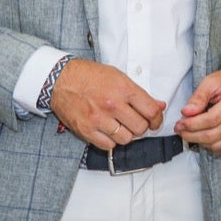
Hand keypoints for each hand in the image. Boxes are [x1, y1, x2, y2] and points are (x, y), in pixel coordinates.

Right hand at [48, 58, 165, 148]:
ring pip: (126, 139)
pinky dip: (111, 141)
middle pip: (140, 128)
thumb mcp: (118, 77)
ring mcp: (99, 119)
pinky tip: (108, 131)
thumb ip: (140, 93)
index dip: (157, 119)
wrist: (60, 80)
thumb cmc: (89, 76)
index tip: (155, 121)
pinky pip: (108, 145)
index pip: (151, 111)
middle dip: (142, 127)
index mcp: (123, 89)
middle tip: (137, 123)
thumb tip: (160, 105)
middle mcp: (112, 105)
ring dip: (126, 134)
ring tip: (121, 126)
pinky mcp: (87, 130)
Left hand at [175, 65, 220, 150]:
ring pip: (217, 144)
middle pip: (212, 135)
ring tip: (189, 132)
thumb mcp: (211, 81)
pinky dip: (210, 144)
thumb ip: (198, 97)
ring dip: (199, 141)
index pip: (211, 120)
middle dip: (192, 135)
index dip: (192, 124)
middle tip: (180, 129)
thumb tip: (186, 113)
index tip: (180, 123)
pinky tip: (202, 135)